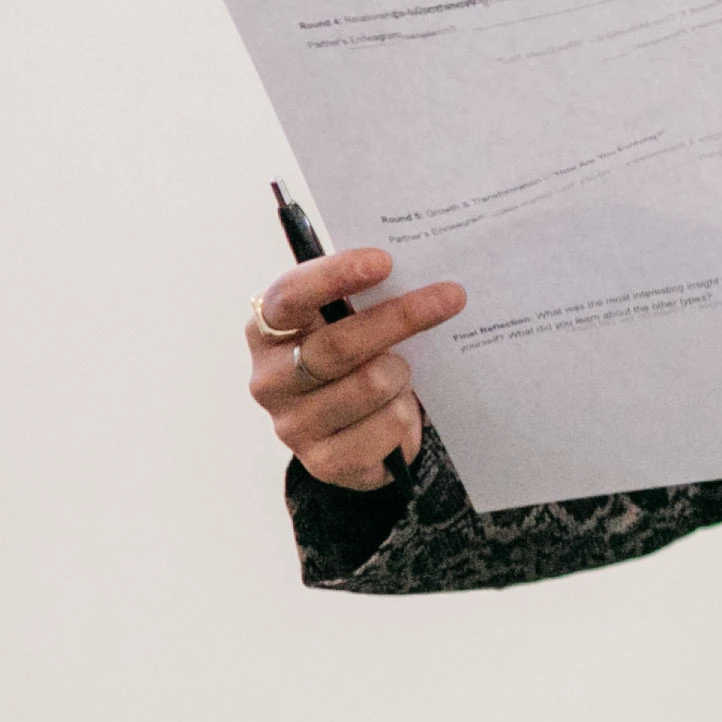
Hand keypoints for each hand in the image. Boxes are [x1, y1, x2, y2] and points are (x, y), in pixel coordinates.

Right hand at [243, 244, 464, 493]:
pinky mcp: (322, 461)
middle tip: (452, 296)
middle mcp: (269, 379)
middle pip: (339, 345)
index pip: (290, 297)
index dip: (334, 276)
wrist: (360, 433)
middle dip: (402, 318)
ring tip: (404, 372)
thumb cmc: (357, 358)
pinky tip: (398, 409)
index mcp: (268, 331)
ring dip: (402, 374)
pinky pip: (386, 427)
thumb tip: (418, 261)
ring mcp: (291, 424)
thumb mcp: (352, 321)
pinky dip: (404, 414)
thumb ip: (364, 294)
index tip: (384, 260)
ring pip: (371, 384)